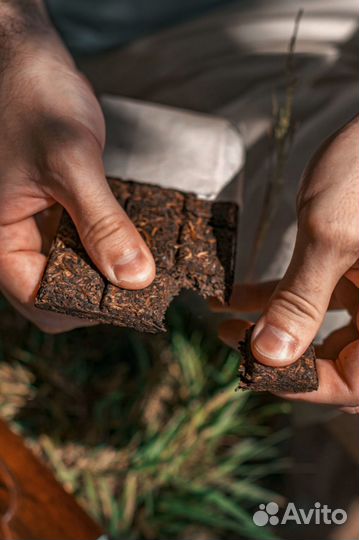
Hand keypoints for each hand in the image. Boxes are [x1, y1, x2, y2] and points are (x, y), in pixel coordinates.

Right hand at [0, 18, 154, 332]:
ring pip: (75, 268)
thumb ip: (102, 222)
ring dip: (109, 269)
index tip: (130, 301)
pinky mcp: (58, 211)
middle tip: (147, 282)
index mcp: (1, 239)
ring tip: (148, 262)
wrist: (26, 59)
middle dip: (101, 291)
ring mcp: (38, 226)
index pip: (40, 300)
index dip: (84, 308)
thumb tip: (135, 278)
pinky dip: (109, 243)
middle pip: (59, 291)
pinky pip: (84, 241)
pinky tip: (136, 238)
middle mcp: (17, 239)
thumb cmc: (32, 98)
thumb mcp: (70, 162)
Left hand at [213, 117, 358, 411]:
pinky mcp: (351, 267)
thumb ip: (301, 301)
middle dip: (282, 359)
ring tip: (223, 325)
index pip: (354, 383)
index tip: (253, 372)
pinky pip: (312, 295)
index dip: (305, 386)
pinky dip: (274, 297)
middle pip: (338, 363)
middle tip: (236, 350)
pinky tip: (233, 295)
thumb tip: (269, 357)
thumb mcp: (330, 235)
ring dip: (271, 329)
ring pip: (319, 331)